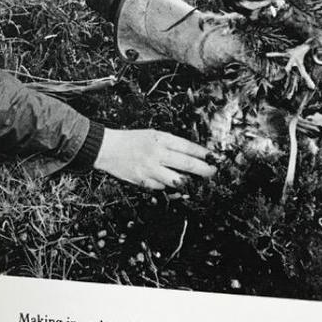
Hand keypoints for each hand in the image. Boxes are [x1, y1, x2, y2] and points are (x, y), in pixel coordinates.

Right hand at [93, 128, 215, 189]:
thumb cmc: (131, 140)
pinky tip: (169, 183)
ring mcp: (150, 168)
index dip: (203, 154)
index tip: (214, 158)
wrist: (107, 148)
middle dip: (204, 170)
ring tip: (193, 182)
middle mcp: (157, 153)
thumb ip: (170, 144)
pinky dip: (167, 186)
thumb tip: (191, 155)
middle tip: (213, 172)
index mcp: (160, 138)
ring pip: (176, 180)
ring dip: (188, 182)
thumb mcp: (152, 135)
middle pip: (187, 164)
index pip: (188, 147)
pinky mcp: (143, 180)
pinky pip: (161, 187)